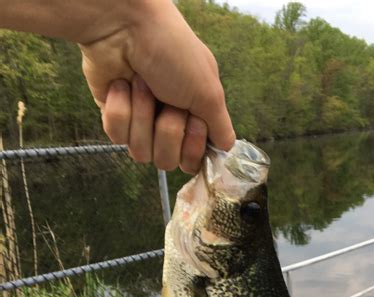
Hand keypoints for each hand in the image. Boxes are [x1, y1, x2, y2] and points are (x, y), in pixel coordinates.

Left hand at [79, 0, 234, 172]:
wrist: (124, 27)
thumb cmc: (172, 51)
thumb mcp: (208, 91)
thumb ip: (220, 127)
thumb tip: (227, 149)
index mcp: (195, 116)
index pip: (194, 159)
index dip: (192, 147)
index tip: (192, 120)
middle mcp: (168, 122)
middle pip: (167, 161)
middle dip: (166, 129)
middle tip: (167, 99)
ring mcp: (140, 122)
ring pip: (141, 152)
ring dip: (142, 115)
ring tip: (142, 85)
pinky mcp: (114, 117)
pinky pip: (118, 137)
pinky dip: (121, 110)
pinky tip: (122, 86)